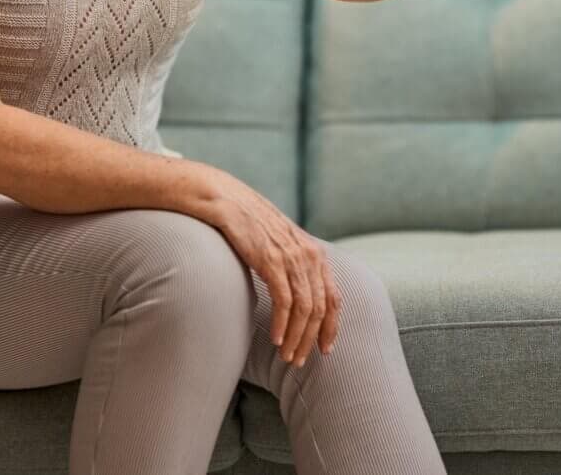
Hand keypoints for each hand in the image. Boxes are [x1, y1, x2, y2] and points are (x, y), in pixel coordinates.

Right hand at [201, 170, 340, 365]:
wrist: (227, 199)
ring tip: (286, 356)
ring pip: (305, 309)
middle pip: (320, 309)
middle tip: (298, 361)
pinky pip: (284, 301)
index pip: (334, 297)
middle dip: (311, 340)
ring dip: (297, 338)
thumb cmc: (250, 221)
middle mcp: (309, 255)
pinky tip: (276, 338)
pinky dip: (283, 324)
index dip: (331, 327)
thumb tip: (296, 290)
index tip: (324, 349)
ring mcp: (292, 257)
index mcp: (315, 252)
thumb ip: (293, 262)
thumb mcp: (281, 241)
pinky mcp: (271, 260)